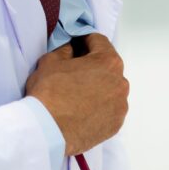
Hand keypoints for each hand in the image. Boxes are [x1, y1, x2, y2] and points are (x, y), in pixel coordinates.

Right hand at [25, 33, 128, 156]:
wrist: (48, 130)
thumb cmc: (49, 93)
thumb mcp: (51, 61)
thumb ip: (65, 50)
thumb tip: (71, 49)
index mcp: (108, 62)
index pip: (99, 42)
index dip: (84, 40)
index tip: (76, 43)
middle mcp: (120, 83)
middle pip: (107, 67)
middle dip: (92, 65)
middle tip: (74, 70)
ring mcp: (120, 106)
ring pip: (110, 89)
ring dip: (98, 87)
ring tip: (78, 94)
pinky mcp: (116, 124)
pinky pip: (110, 109)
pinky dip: (99, 107)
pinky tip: (83, 109)